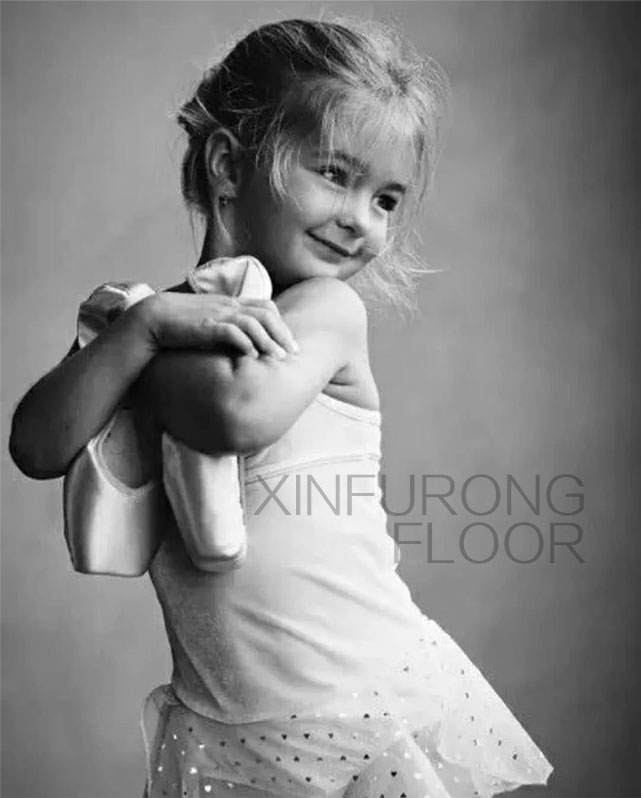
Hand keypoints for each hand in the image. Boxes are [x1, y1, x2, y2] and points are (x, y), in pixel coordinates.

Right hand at [135, 292, 298, 358]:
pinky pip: (233, 332)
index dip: (280, 323)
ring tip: (279, 357)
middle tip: (293, 352)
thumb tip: (244, 347)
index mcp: (230, 303)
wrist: (153, 318)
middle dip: (282, 333)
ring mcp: (218, 314)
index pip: (265, 306)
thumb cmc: (181, 325)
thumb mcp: (210, 322)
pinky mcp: (207, 326)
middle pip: (266, 313)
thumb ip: (228, 329)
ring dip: (269, 340)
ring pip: (254, 322)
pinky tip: (254, 356)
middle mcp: (228, 305)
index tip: (289, 341)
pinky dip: (246, 342)